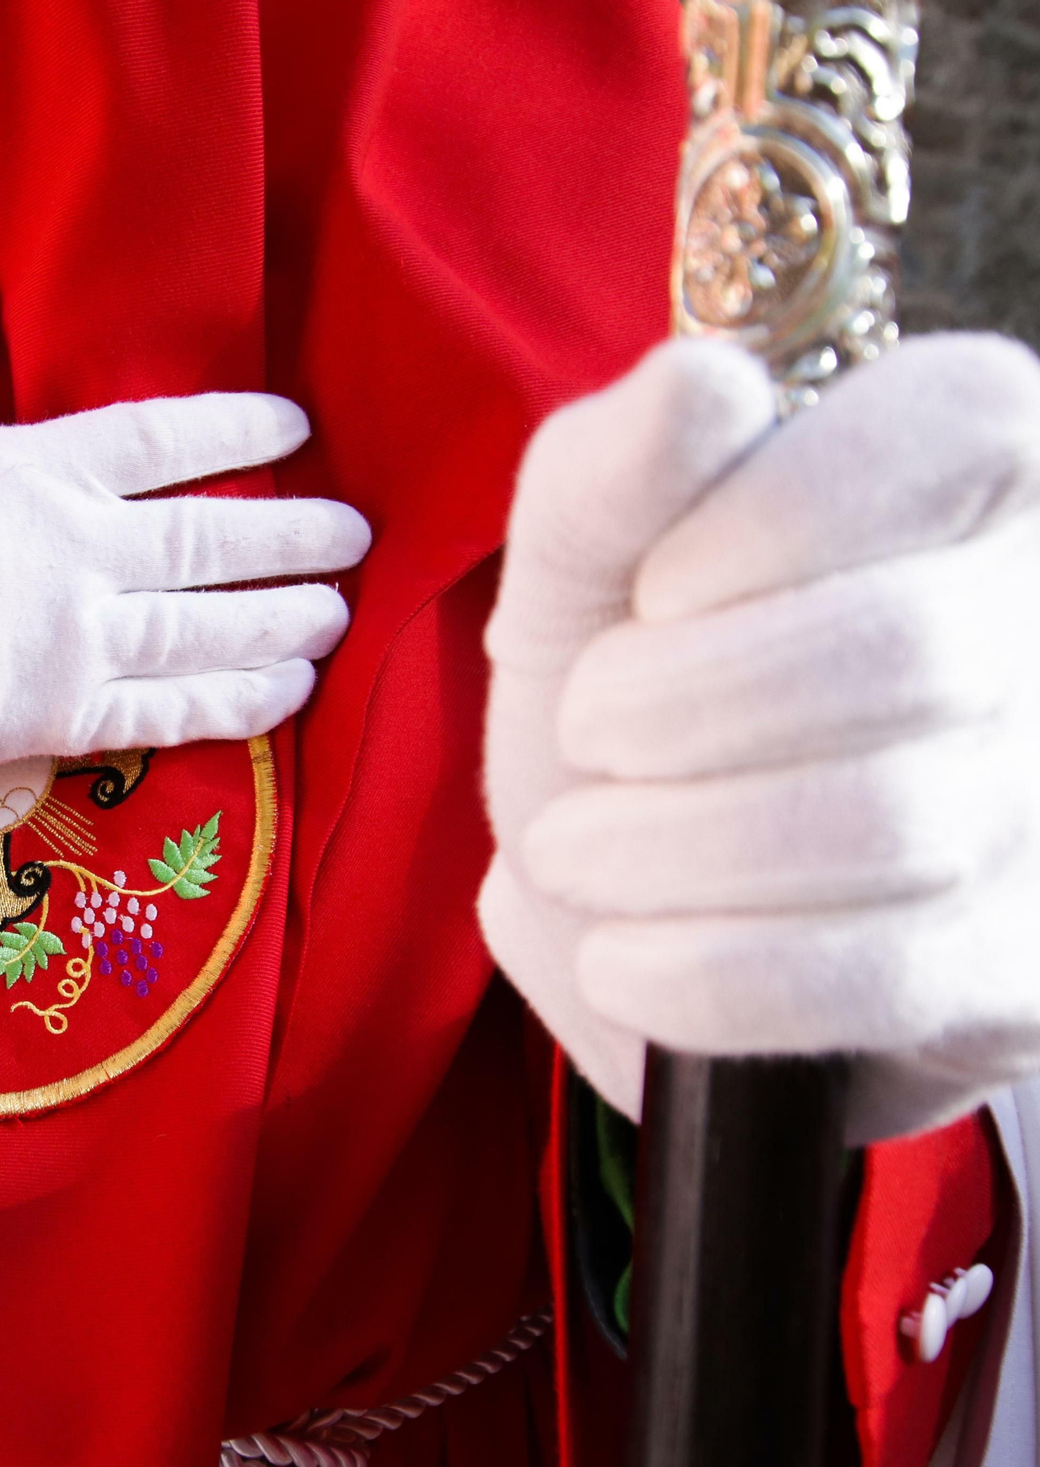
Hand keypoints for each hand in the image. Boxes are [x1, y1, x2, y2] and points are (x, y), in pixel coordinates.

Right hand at [0, 274, 370, 806]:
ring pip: (210, 628)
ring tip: (340, 613)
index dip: (243, 430)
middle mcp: (68, 546)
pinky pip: (173, 711)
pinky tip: (292, 690)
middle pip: (214, 538)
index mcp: (31, 465)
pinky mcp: (53, 717)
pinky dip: (241, 703)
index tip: (296, 430)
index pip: (166, 437)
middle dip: (298, 536)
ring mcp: (66, 636)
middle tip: (356, 534)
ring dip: (288, 622)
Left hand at [479, 334, 1039, 1142]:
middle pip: (904, 649)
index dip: (759, 527)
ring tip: (581, 849)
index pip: (946, 431)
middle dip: (671, 708)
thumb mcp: (576, 578)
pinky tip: (627, 958)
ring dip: (660, 849)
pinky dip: (699, 974)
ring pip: (887, 820)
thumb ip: (607, 478)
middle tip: (587, 738)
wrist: (633, 907)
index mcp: (975, 473)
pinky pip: (876, 975)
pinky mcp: (1023, 971)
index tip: (650, 600)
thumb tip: (703, 385)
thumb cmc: (619, 711)